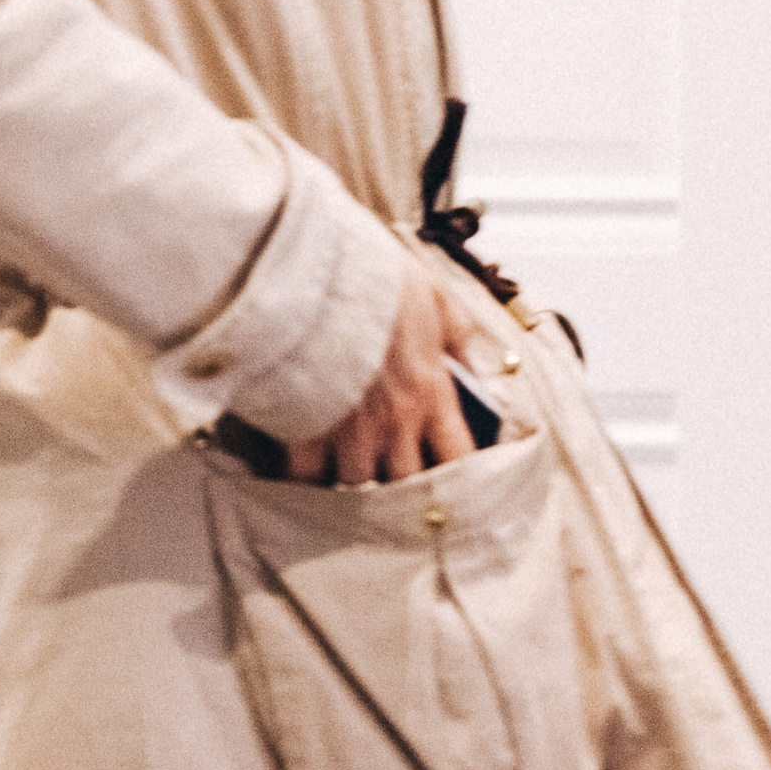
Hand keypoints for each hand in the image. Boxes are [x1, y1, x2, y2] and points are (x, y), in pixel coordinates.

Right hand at [285, 276, 473, 484]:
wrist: (319, 272)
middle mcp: (395, 420)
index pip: (459, 456)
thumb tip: (469, 362)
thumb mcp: (435, 297)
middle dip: (402, 493)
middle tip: (395, 496)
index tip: (453, 485)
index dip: (460, 479)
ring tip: (347, 490)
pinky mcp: (307, 426)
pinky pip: (306, 473)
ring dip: (354, 489)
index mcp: (431, 392)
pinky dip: (304, 480)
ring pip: (357, 486)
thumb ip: (456, 337)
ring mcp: (350, 428)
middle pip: (407, 484)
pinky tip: (301, 479)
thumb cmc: (375, 281)